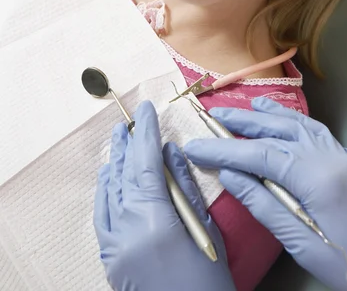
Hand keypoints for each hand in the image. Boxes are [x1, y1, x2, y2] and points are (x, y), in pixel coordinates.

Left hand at [94, 100, 235, 290]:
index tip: (147, 109)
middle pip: (122, 175)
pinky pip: (102, 215)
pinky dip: (105, 191)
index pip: (144, 164)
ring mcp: (112, 247)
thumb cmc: (208, 285)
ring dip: (115, 164)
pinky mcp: (110, 259)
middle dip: (127, 145)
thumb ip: (185, 187)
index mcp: (153, 222)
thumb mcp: (206, 231)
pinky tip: (110, 178)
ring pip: (108, 193)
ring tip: (120, 141)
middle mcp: (124, 231)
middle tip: (130, 121)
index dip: (145, 132)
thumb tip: (171, 152)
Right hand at [184, 98, 346, 290]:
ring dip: (264, 115)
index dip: (223, 149)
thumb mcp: (299, 242)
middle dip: (241, 123)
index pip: (259, 154)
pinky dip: (291, 118)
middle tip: (212, 118)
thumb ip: (262, 203)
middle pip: (276, 131)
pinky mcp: (345, 158)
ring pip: (295, 124)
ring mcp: (339, 154)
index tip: (195, 147)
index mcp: (316, 178)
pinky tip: (279, 115)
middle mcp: (328, 156)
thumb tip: (229, 175)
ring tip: (240, 110)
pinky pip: (314, 128)